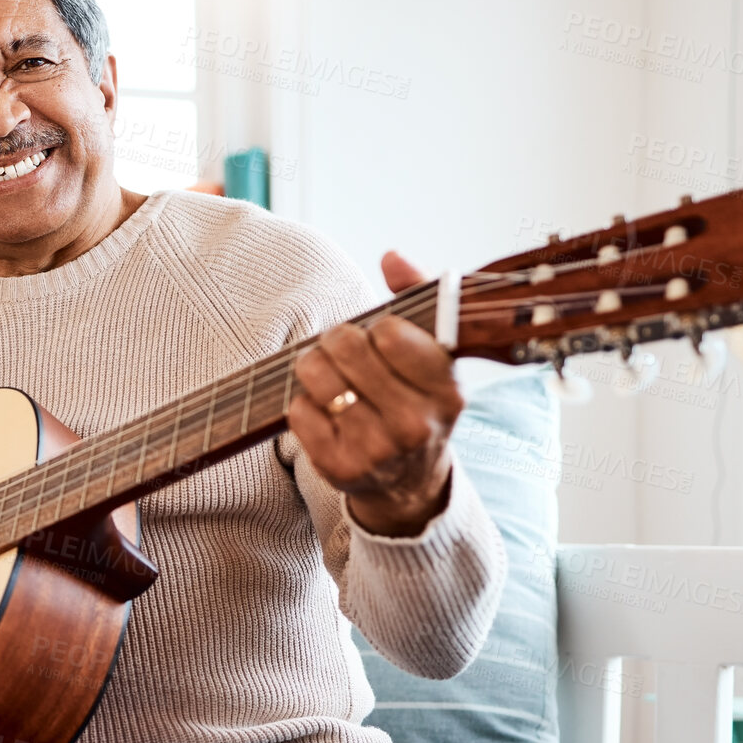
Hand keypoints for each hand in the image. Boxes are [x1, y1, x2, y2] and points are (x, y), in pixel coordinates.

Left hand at [289, 250, 462, 536]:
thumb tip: (392, 256)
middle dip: (337, 342)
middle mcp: (414, 425)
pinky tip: (325, 414)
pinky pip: (297, 409)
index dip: (377, 329)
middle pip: (345, 346)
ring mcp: (376, 450)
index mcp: (445, 391)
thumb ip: (417, 299)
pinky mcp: (339, 468)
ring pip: (316, 375)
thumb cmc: (414, 404)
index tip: (381, 342)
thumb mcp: (431, 357)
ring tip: (331, 380)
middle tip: (344, 355)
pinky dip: (303, 404)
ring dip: (314, 369)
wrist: (408, 485)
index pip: (389, 332)